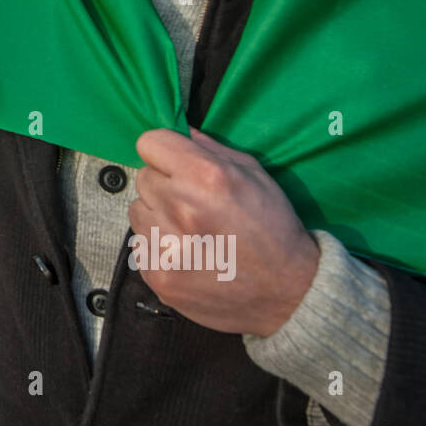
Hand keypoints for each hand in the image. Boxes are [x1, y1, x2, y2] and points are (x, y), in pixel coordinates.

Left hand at [130, 127, 318, 337]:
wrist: (287, 292)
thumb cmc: (274, 228)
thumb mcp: (254, 175)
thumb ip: (211, 149)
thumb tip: (181, 132)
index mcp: (205, 176)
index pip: (149, 143)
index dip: (164, 151)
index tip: (176, 163)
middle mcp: (180, 208)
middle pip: (144, 178)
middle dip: (165, 184)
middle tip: (193, 202)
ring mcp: (166, 246)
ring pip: (138, 211)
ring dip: (158, 215)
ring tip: (191, 230)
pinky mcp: (158, 276)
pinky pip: (140, 245)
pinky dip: (158, 247)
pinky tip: (188, 253)